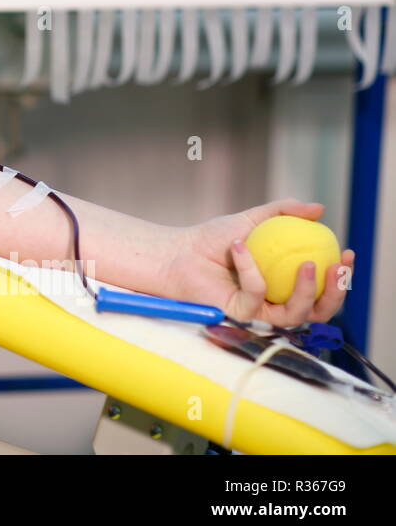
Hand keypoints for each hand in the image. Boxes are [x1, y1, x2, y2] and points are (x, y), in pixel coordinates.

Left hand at [162, 198, 354, 324]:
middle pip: (317, 311)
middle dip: (335, 293)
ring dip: (306, 290)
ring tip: (305, 263)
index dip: (340, 277)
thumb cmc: (214, 238)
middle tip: (338, 267)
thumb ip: (285, 212)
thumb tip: (320, 209)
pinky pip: (256, 296)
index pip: (320, 289)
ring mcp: (258, 314)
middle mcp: (275, 305)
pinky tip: (239, 246)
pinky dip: (251, 270)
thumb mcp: (254, 220)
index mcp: (283, 286)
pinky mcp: (238, 316)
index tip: (346, 254)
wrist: (179, 252)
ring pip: (295, 314)